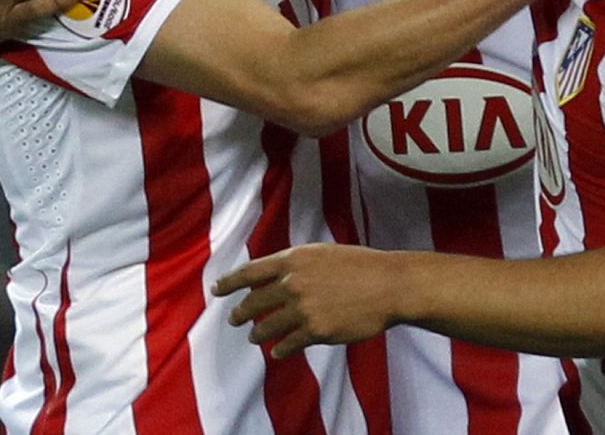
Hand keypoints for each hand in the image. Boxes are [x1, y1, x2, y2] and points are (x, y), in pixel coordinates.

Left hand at [214, 244, 400, 358]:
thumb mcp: (322, 253)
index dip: (229, 282)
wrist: (388, 285)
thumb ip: (296, 264)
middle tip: (233, 318)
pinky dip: (280, 349)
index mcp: (293, 259)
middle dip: (240, 313)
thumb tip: (276, 275)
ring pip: (267, 327)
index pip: (250, 271)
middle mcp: (293, 283)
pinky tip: (278, 352)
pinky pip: (288, 344)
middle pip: (254, 302)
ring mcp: (303, 309)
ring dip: (257, 333)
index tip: (216, 290)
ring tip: (254, 336)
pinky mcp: (316, 331)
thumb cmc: (360, 265)